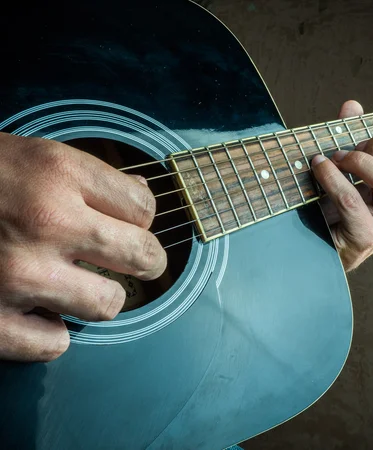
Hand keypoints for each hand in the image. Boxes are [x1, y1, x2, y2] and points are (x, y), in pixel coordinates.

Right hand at [0, 133, 166, 361]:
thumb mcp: (31, 155)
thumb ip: (89, 176)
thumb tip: (142, 193)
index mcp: (58, 172)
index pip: (144, 207)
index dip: (141, 218)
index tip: (131, 224)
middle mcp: (45, 221)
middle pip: (143, 257)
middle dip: (144, 261)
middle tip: (134, 262)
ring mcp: (18, 274)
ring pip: (107, 304)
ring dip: (95, 297)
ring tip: (72, 283)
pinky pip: (54, 344)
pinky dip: (49, 332)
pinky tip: (35, 310)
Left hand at [311, 101, 372, 270]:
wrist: (317, 249)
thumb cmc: (336, 207)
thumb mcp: (348, 170)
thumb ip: (352, 136)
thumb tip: (352, 106)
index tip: (360, 142)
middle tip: (351, 148)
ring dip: (358, 162)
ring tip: (334, 158)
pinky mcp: (367, 237)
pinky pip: (352, 200)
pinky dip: (332, 178)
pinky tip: (318, 167)